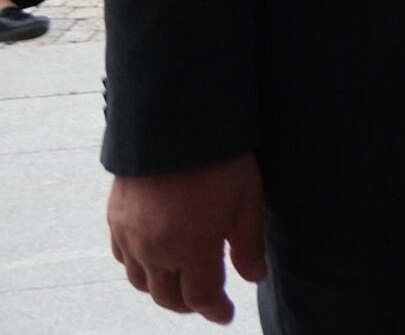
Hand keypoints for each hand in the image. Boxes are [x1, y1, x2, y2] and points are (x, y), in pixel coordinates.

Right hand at [106, 154, 265, 322]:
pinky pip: (123, 258)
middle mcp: (155, 250)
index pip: (201, 297)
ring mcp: (130, 236)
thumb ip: (248, 244)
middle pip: (167, 297)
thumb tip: (254, 277)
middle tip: (208, 300)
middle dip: (189, 304)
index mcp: (191, 249)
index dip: (215, 310)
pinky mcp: (115, 219)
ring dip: (162, 289)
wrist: (173, 123)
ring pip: (140, 282)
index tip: (226, 315)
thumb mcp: (247, 200)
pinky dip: (139, 268)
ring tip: (182, 282)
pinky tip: (154, 259)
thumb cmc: (219, 160)